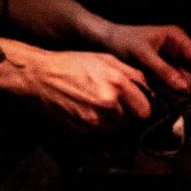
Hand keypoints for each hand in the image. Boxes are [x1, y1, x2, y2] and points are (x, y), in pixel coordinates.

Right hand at [23, 48, 151, 133]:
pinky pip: (101, 132)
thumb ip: (131, 73)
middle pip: (132, 121)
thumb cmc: (72, 63)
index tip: (137, 103)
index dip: (142, 106)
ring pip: (117, 128)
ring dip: (114, 120)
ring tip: (102, 105)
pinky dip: (100, 124)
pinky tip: (89, 109)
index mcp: (117, 83)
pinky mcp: (83, 128)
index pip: (145, 109)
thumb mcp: (105, 58)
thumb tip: (148, 88)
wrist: (42, 76)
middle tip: (118, 103)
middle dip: (128, 113)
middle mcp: (108, 103)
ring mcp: (95, 118)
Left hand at [100, 23, 190, 94]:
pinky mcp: (161, 66)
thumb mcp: (143, 54)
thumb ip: (163, 70)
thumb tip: (183, 86)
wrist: (106, 40)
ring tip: (172, 99)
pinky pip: (172, 79)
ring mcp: (169, 57)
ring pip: (183, 76)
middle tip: (183, 99)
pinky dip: (171, 87)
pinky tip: (165, 95)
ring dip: (180, 88)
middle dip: (190, 84)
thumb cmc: (123, 40)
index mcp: (176, 37)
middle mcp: (176, 47)